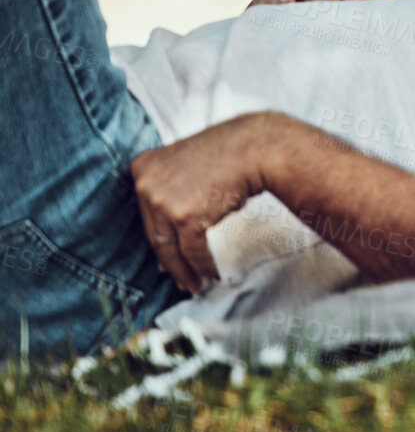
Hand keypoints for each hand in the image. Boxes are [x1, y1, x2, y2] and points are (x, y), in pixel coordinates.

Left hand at [130, 113, 277, 292]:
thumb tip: (166, 234)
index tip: (165, 258)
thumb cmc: (227, 154)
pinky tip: (210, 274)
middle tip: (180, 278)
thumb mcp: (185, 161)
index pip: (145, 212)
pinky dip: (203, 266)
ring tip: (195, 284)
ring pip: (170, 249)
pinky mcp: (185, 217)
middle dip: (169, 262)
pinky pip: (192, 251)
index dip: (158, 237)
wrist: (255, 147)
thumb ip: (170, 188)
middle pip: (155, 234)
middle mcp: (146, 184)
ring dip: (184, 271)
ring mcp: (163, 201)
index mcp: (143, 166)